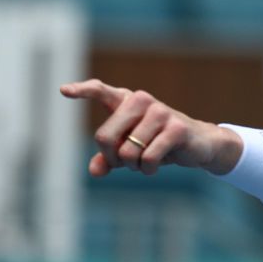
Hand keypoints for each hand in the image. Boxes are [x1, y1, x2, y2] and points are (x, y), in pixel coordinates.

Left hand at [60, 79, 241, 176]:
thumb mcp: (131, 150)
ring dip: (134, 166)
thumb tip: (95, 171)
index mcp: (127, 101)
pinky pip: (149, 158)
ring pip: (127, 152)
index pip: (101, 91)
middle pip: (104, 137)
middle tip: (124, 163)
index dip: (82, 91)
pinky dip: (148, 169)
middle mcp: (142, 101)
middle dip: (112, 158)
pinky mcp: (176, 128)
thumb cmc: (159, 143)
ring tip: (145, 163)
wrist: (198, 145)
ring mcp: (160, 112)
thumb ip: (109, 158)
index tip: (63, 91)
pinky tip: (153, 167)